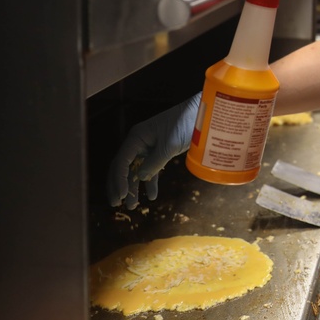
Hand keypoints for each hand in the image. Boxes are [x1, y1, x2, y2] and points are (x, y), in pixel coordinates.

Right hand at [106, 92, 200, 208]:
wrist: (203, 113)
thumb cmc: (185, 124)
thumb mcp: (169, 145)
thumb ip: (154, 162)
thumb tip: (141, 177)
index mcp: (136, 137)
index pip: (121, 162)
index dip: (118, 180)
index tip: (121, 195)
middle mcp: (138, 142)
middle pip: (123, 167)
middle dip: (119, 186)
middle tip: (116, 204)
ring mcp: (148, 147)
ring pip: (136, 170)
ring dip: (133, 187)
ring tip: (133, 206)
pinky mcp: (160, 151)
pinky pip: (150, 169)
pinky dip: (150, 181)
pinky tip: (152, 195)